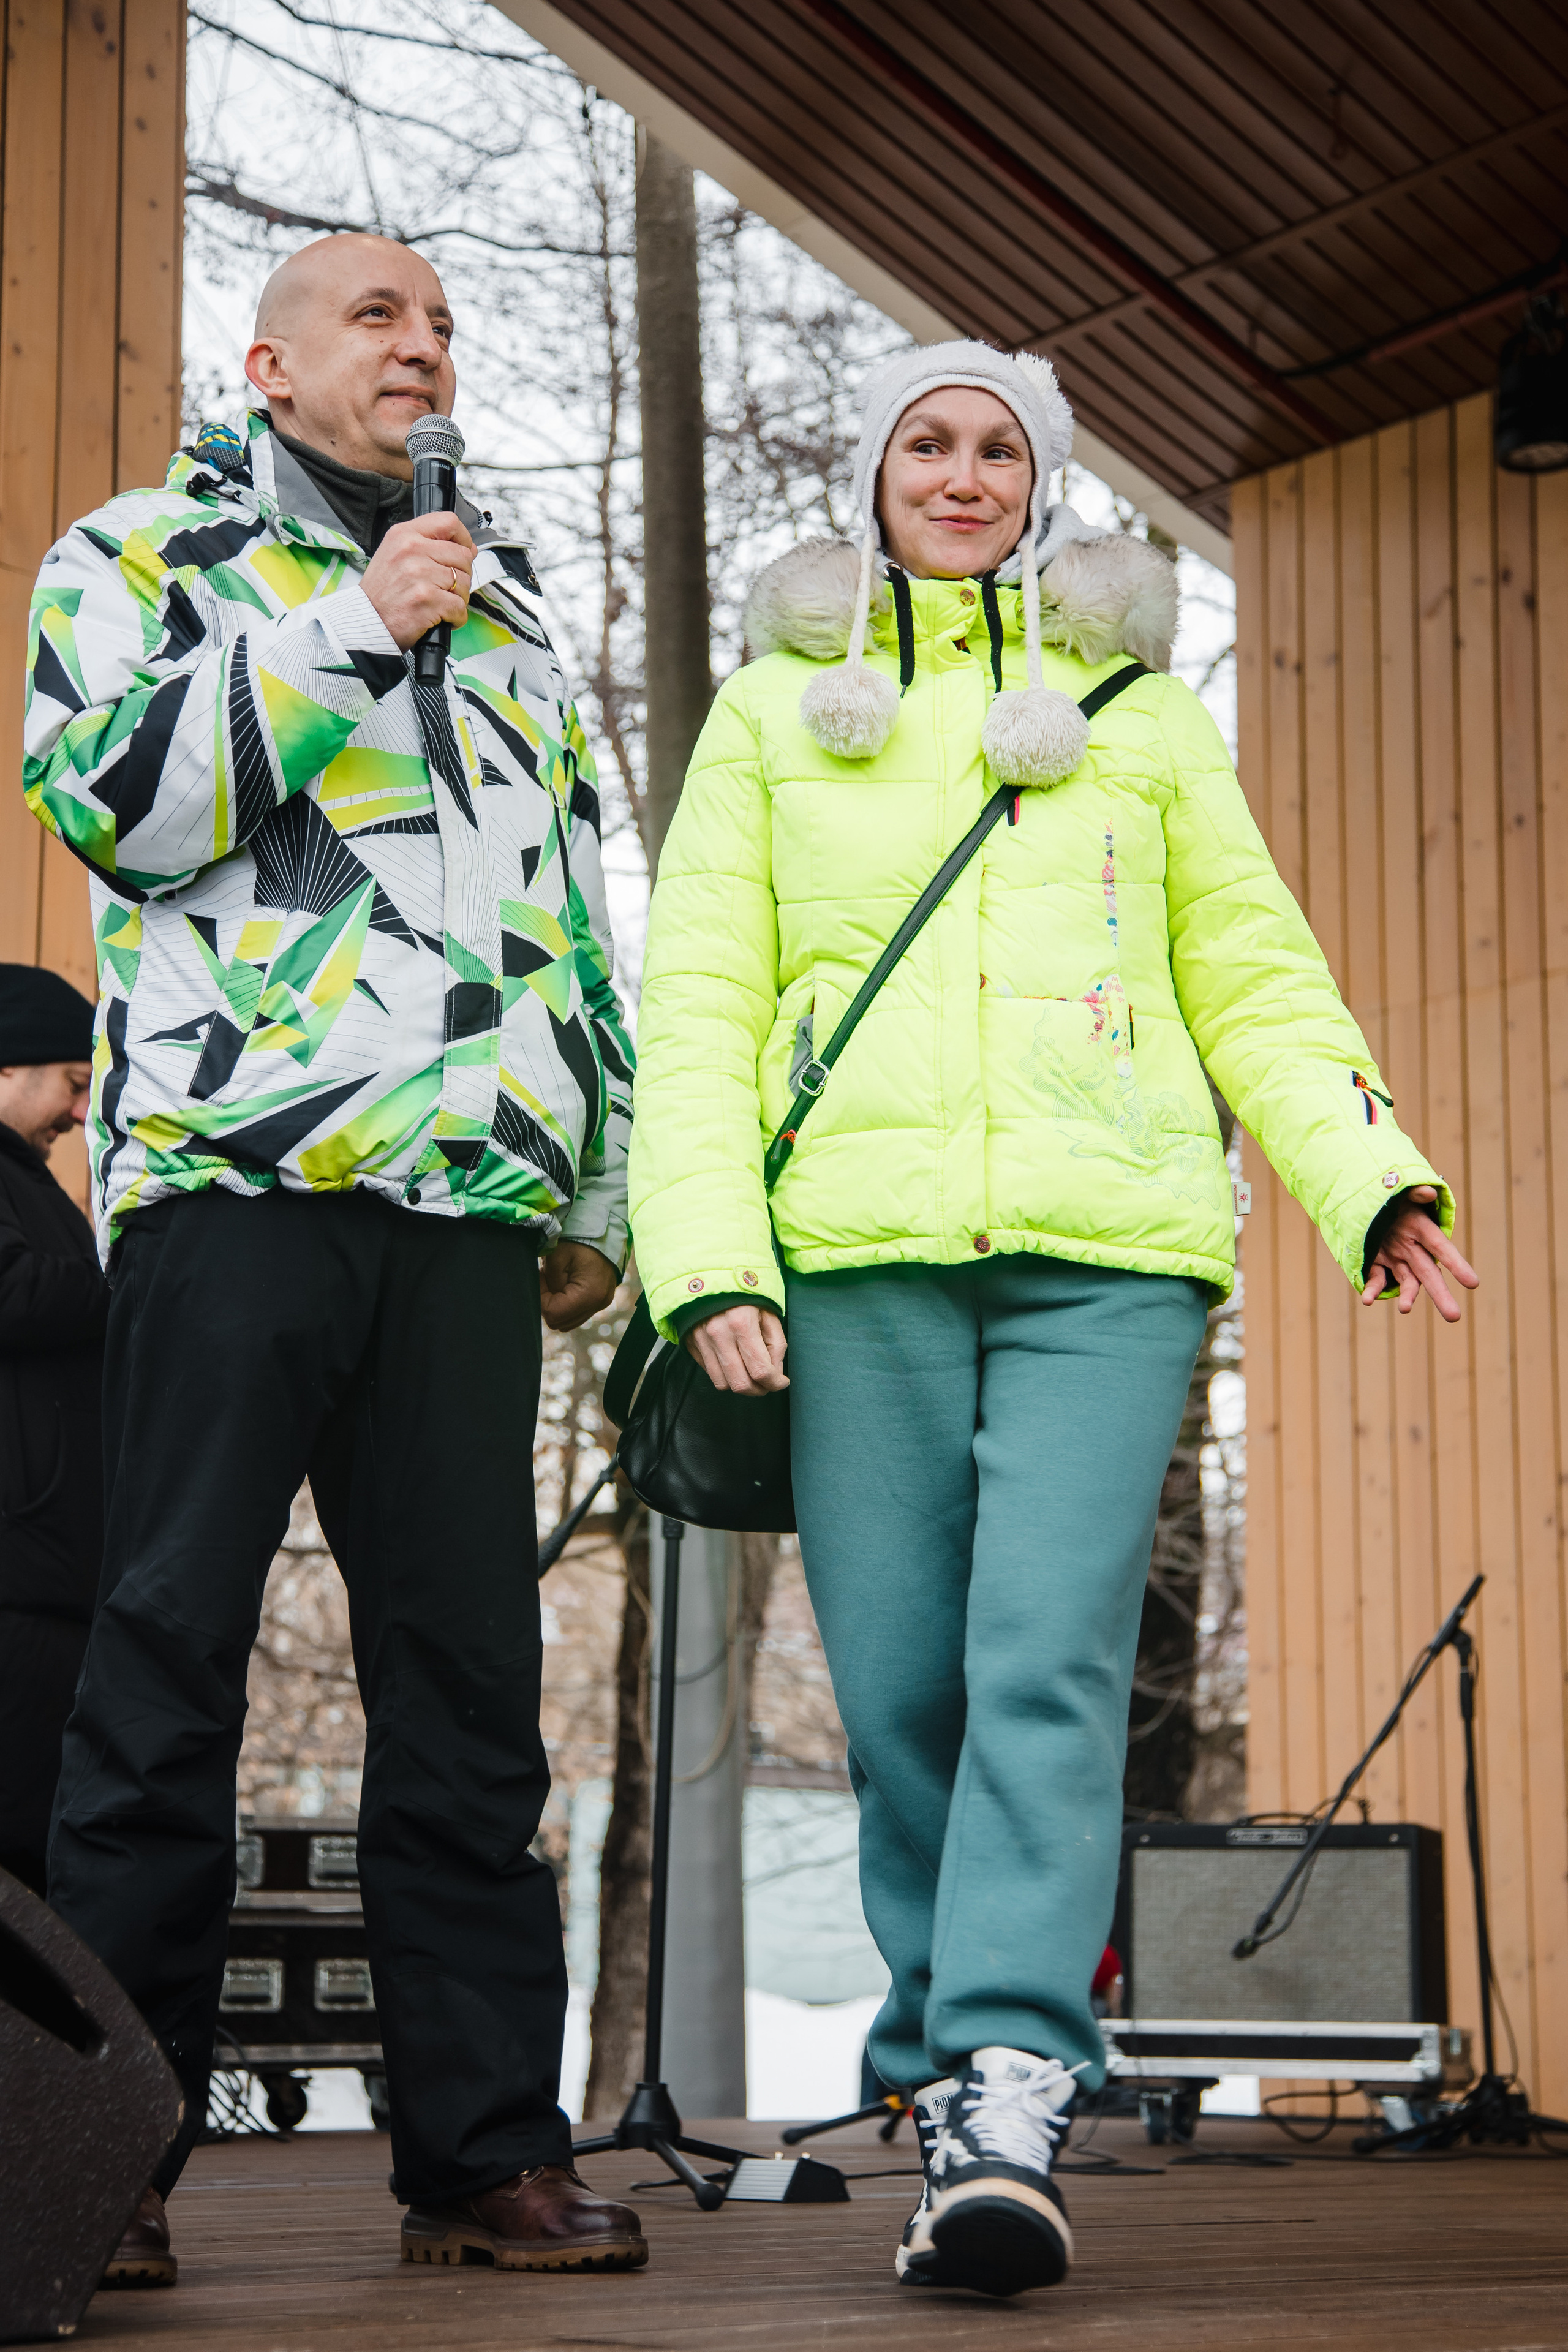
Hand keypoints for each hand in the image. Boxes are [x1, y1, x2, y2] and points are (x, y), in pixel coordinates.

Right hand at [361, 512, 474, 648]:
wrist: (367, 620)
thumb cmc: (382, 592)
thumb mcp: (396, 554)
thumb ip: (430, 545)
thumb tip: (469, 549)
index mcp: (404, 535)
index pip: (449, 522)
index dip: (463, 539)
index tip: (463, 551)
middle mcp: (412, 550)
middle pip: (463, 555)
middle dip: (462, 575)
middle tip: (447, 588)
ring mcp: (420, 574)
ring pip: (464, 582)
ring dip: (459, 598)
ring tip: (441, 603)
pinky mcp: (427, 599)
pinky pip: (459, 607)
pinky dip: (456, 617)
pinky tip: (442, 618)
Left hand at [540, 1242, 618, 1332]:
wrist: (604, 1232)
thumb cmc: (580, 1241)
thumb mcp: (557, 1258)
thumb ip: (549, 1284)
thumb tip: (543, 1300)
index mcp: (590, 1294)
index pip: (554, 1314)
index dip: (540, 1298)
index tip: (541, 1277)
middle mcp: (598, 1304)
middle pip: (559, 1322)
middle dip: (547, 1303)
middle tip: (545, 1280)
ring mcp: (601, 1304)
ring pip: (567, 1321)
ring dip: (556, 1306)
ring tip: (555, 1282)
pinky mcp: (600, 1301)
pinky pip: (576, 1313)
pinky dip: (566, 1304)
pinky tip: (564, 1285)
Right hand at [685, 1303, 788, 1396]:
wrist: (710, 1278)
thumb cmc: (744, 1294)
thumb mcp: (768, 1313)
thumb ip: (776, 1345)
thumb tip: (775, 1373)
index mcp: (742, 1323)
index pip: (760, 1370)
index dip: (775, 1383)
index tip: (781, 1382)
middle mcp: (719, 1334)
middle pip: (741, 1384)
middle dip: (759, 1390)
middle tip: (768, 1383)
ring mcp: (702, 1341)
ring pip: (723, 1384)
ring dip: (741, 1385)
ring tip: (751, 1375)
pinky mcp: (692, 1345)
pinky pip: (710, 1374)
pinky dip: (726, 1376)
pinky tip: (735, 1364)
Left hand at [1361, 1185, 1478, 1321]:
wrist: (1367, 1203)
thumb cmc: (1392, 1196)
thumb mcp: (1402, 1191)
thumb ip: (1413, 1192)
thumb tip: (1426, 1191)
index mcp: (1422, 1229)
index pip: (1441, 1248)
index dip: (1456, 1264)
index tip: (1473, 1283)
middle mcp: (1412, 1248)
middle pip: (1429, 1273)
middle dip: (1440, 1294)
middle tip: (1454, 1317)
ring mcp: (1396, 1258)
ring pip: (1407, 1282)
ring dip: (1408, 1296)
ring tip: (1405, 1309)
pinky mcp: (1378, 1265)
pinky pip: (1377, 1279)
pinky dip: (1373, 1290)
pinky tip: (1367, 1300)